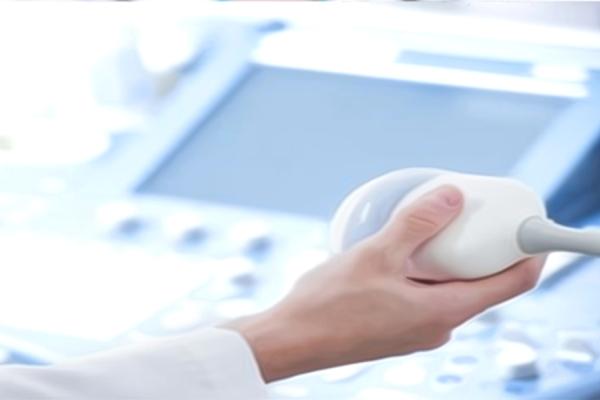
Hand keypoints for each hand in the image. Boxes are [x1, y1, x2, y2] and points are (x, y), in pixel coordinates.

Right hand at [224, 185, 544, 381]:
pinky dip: (426, 272)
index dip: (528, 254)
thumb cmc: (328, 305)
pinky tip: (399, 254)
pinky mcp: (399, 329)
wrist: (292, 340)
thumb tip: (453, 198)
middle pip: (483, 284)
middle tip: (469, 215)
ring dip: (449, 259)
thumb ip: (416, 224)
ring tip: (429, 228)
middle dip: (482, 249)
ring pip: (451, 289)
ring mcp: (418, 331)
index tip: (526, 228)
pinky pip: (427, 296)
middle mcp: (438, 326)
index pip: (512, 284)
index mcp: (444, 312)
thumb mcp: (375, 255)